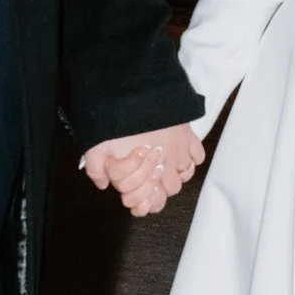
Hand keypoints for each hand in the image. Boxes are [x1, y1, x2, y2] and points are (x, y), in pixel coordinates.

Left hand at [79, 124, 204, 216]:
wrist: (135, 91)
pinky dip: (191, 159)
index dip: (145, 202)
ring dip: (176, 173)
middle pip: (171, 190)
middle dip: (161, 187)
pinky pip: (198, 157)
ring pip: (186, 175)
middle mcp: (166, 165)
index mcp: (145, 172)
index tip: (137, 195)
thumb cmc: (115, 120)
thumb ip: (96, 169)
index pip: (152, 201)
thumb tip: (103, 185)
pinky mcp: (189, 136)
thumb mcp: (95, 146)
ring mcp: (180, 151)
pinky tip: (180, 153)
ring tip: (164, 164)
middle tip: (150, 177)